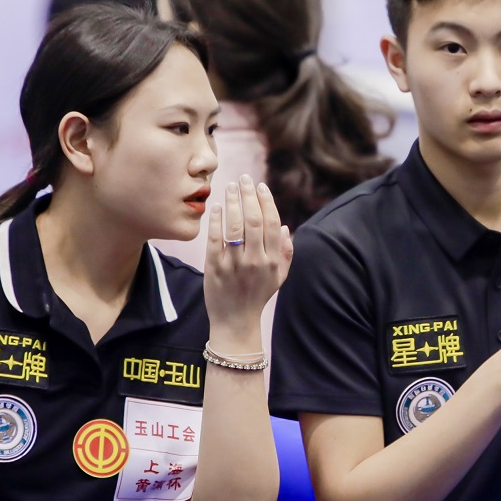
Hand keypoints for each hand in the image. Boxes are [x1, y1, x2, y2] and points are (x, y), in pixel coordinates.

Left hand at [203, 175, 293, 332]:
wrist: (235, 322)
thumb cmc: (258, 296)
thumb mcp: (279, 277)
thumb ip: (285, 252)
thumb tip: (284, 226)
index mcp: (272, 261)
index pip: (272, 223)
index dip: (267, 201)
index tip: (260, 186)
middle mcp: (255, 261)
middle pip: (254, 220)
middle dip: (249, 195)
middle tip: (244, 179)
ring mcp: (234, 264)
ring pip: (234, 226)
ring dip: (232, 203)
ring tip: (230, 186)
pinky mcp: (214, 267)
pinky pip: (215, 239)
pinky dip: (216, 221)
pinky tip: (216, 207)